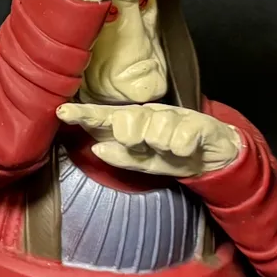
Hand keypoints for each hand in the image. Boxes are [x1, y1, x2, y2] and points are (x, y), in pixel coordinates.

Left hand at [56, 103, 241, 176]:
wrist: (215, 158)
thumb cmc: (174, 157)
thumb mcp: (145, 164)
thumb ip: (122, 158)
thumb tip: (98, 148)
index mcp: (133, 124)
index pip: (103, 117)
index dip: (83, 113)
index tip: (61, 112)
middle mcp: (149, 114)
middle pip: (126, 119)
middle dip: (132, 138)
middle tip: (146, 146)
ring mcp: (173, 115)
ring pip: (154, 131)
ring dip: (162, 146)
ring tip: (172, 148)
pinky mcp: (197, 122)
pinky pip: (179, 138)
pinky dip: (182, 149)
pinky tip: (187, 149)